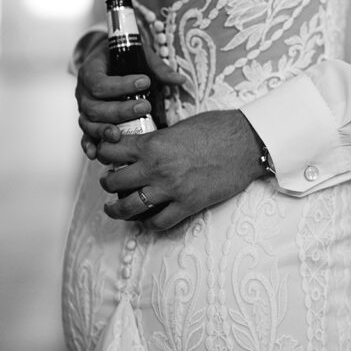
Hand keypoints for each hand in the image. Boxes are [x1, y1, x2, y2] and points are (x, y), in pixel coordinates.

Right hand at [75, 31, 185, 159]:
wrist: (105, 61)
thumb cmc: (122, 58)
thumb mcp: (138, 56)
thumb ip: (157, 68)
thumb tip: (180, 80)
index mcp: (91, 71)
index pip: (100, 82)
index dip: (121, 85)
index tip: (145, 82)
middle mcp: (83, 92)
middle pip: (95, 107)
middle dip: (120, 110)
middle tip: (144, 107)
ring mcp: (84, 109)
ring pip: (89, 124)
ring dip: (104, 130)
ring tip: (120, 135)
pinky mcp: (88, 122)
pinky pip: (85, 136)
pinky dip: (90, 146)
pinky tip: (98, 154)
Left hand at [97, 109, 266, 229]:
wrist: (247, 143)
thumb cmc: (218, 128)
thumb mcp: (180, 126)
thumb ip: (159, 139)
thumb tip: (145, 146)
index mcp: (152, 144)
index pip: (110, 151)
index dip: (102, 152)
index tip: (104, 155)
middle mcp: (156, 168)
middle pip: (113, 181)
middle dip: (107, 182)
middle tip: (108, 181)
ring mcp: (171, 189)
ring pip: (129, 207)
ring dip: (116, 209)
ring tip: (113, 209)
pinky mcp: (188, 204)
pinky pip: (159, 222)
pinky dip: (149, 224)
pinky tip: (146, 220)